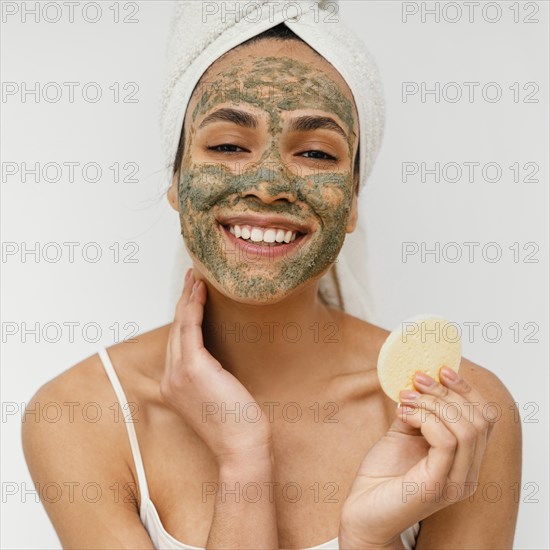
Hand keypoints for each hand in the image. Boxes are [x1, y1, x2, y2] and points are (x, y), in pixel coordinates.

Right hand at [160, 268, 272, 465]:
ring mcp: (178, 373)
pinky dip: (194, 305)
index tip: (192, 294)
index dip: (184, 315)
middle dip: (184, 300)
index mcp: (175, 386)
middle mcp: (170, 378)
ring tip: (196, 276)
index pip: (178, 342)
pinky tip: (201, 290)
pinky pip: (190, 327)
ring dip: (188, 296)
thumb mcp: (219, 396)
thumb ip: (211, 375)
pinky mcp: (193, 368)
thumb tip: (220, 358)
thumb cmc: (238, 425)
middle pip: (176, 329)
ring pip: (180, 324)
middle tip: (193, 277)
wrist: (242, 447)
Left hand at [339, 367, 494, 547]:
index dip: (467, 389)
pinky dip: (425, 418)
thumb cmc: (382, 475)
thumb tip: (418, 380)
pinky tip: (404, 414)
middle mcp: (468, 472)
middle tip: (416, 381)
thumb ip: (417, 410)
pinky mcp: (437, 486)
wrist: (361, 511)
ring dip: (433, 403)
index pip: (486, 417)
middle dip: (446, 392)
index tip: (442, 369)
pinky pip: (446, 442)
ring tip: (406, 398)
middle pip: (479, 419)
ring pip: (466, 429)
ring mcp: (456, 481)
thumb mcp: (403, 433)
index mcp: (465, 459)